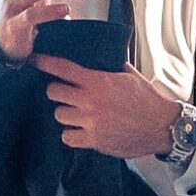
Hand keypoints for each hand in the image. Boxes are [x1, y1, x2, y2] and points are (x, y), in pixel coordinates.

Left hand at [32, 54, 179, 158]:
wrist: (161, 126)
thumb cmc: (147, 101)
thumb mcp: (130, 75)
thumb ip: (110, 66)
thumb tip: (100, 55)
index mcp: (99, 81)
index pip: (63, 68)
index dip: (45, 62)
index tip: (34, 60)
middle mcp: (91, 101)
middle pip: (53, 92)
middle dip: (57, 91)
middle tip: (65, 93)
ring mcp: (91, 121)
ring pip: (59, 114)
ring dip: (65, 113)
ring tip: (76, 113)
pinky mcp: (94, 140)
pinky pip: (67, 136)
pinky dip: (71, 134)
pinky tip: (80, 130)